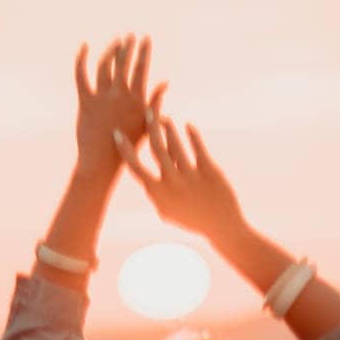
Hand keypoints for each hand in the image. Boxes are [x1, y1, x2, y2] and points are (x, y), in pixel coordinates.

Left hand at [74, 34, 167, 181]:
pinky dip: (81, 59)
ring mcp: (101, 97)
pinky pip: (81, 75)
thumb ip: (155, 102)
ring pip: (105, 66)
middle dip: (128, 47)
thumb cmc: (128, 148)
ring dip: (111, 51)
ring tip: (116, 43)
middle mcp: (119, 95)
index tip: (146, 39)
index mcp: (136, 101)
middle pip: (123, 63)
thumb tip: (165, 82)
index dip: (143, 52)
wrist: (102, 164)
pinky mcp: (85, 102)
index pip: (141, 69)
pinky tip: (84, 47)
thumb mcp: (146, 125)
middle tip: (131, 37)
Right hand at [113, 117, 245, 243]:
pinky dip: (192, 135)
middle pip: (157, 147)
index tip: (117, 134)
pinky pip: (198, 147)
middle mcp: (172, 183)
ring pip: (176, 144)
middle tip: (148, 111)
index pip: (136, 167)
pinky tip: (189, 126)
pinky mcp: (210, 171)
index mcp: (159, 194)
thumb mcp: (167, 212)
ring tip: (166, 120)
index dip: (125, 149)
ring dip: (169, 128)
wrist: (222, 228)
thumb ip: (154, 195)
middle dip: (150, 126)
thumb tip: (145, 178)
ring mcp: (191, 176)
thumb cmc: (191, 220)